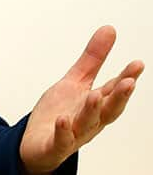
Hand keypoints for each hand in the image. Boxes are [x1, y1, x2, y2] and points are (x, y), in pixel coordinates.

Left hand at [20, 25, 143, 174]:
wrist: (37, 144)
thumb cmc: (60, 113)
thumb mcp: (75, 81)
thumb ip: (93, 58)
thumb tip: (109, 29)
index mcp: (96, 104)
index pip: (113, 90)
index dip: (126, 78)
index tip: (137, 64)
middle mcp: (89, 120)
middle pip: (108, 109)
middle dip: (119, 97)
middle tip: (129, 82)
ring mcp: (73, 133)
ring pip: (87, 123)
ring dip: (92, 110)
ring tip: (94, 95)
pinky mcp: (55, 145)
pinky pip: (61, 140)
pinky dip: (63, 131)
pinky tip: (63, 121)